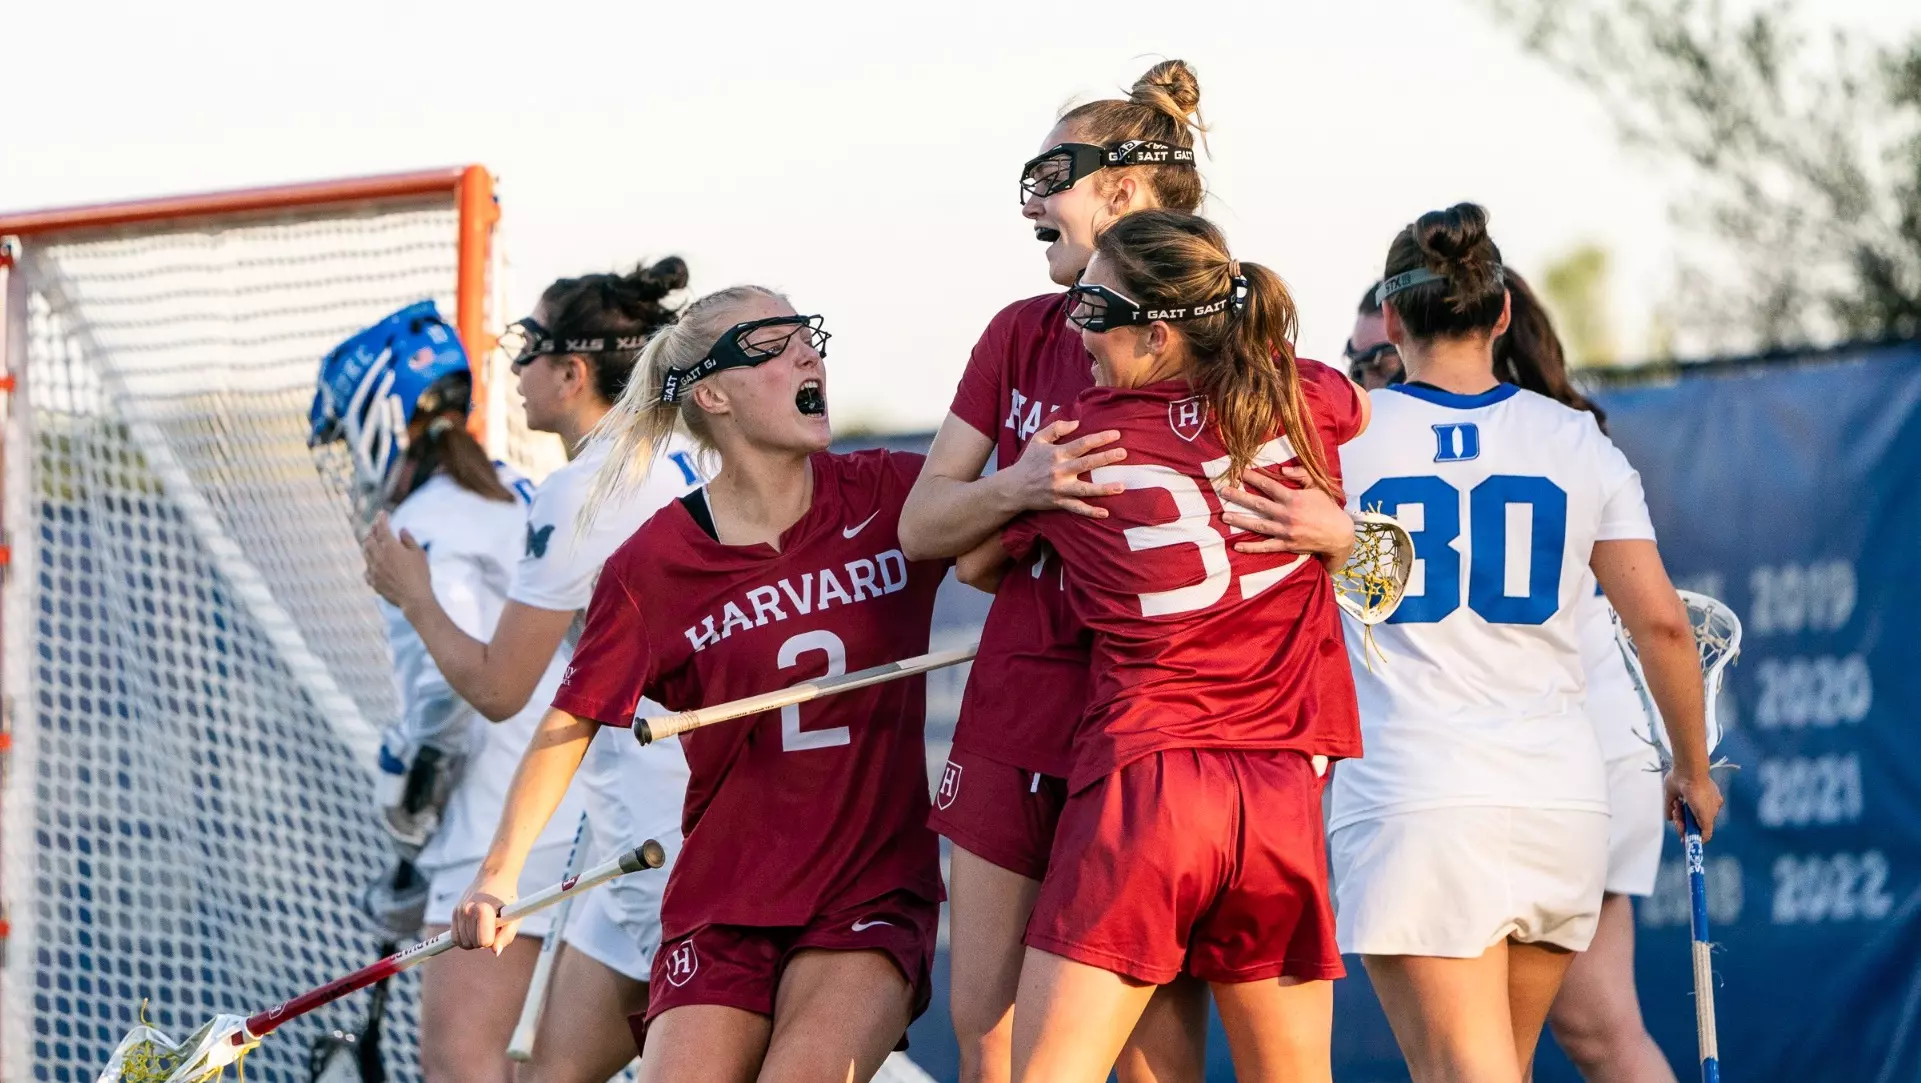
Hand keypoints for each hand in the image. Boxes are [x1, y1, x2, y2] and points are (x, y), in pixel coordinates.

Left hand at [362, 511, 431, 610]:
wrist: (414, 598)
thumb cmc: (420, 575)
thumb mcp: (419, 554)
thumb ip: (409, 540)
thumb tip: (402, 531)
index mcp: (390, 547)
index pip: (382, 528)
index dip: (381, 518)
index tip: (382, 513)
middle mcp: (378, 556)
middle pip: (369, 539)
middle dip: (371, 531)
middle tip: (375, 527)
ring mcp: (374, 570)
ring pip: (365, 553)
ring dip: (368, 545)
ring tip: (371, 542)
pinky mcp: (373, 582)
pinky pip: (367, 570)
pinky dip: (369, 564)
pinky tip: (372, 565)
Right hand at [452, 869, 520, 953]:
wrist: (495, 877)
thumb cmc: (507, 899)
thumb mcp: (514, 918)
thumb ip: (507, 936)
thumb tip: (496, 952)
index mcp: (482, 910)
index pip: (484, 942)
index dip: (493, 940)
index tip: (499, 928)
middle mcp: (467, 910)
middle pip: (472, 944)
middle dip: (483, 941)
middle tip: (493, 927)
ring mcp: (458, 911)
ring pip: (462, 943)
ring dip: (474, 940)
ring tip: (484, 926)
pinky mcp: (454, 912)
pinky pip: (455, 938)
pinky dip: (464, 938)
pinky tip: (474, 928)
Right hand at [999, 419, 1126, 518]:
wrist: (1013, 487)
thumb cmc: (1028, 461)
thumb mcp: (1038, 439)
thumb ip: (1056, 428)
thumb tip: (1077, 422)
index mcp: (1057, 454)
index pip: (1082, 444)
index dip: (1099, 438)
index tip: (1116, 434)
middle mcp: (1060, 471)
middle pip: (1087, 464)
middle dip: (1106, 458)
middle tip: (1123, 453)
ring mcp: (1060, 488)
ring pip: (1085, 489)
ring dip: (1103, 488)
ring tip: (1121, 486)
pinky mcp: (1059, 502)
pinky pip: (1077, 508)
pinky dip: (1090, 511)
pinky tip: (1105, 513)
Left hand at [1220, 467, 1355, 557]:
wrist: (1338, 534)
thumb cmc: (1327, 508)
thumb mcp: (1317, 487)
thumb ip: (1300, 475)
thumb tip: (1282, 470)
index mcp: (1293, 498)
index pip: (1269, 486)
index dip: (1254, 478)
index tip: (1240, 472)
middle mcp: (1287, 514)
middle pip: (1258, 504)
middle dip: (1239, 497)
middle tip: (1223, 491)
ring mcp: (1285, 531)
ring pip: (1258, 525)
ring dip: (1240, 520)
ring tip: (1224, 516)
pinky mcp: (1286, 545)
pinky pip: (1266, 547)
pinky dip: (1251, 548)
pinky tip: (1237, 546)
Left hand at [1664, 769, 1723, 843]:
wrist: (1687, 773)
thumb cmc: (1700, 794)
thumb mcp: (1707, 815)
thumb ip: (1706, 830)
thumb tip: (1702, 841)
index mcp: (1710, 808)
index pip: (1700, 826)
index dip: (1692, 832)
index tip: (1686, 838)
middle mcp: (1699, 805)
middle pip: (1689, 822)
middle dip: (1683, 824)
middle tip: (1679, 821)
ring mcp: (1686, 800)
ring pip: (1679, 817)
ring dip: (1678, 816)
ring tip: (1678, 807)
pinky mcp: (1674, 796)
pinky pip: (1669, 809)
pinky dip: (1670, 810)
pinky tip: (1675, 803)